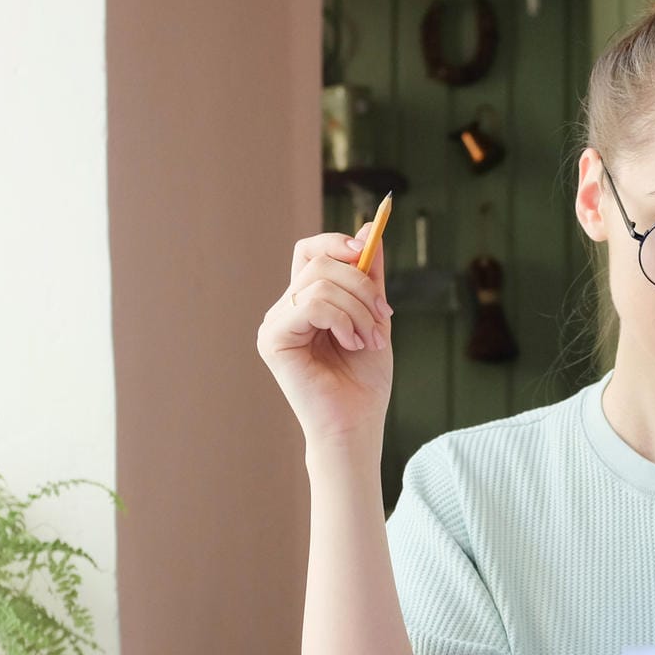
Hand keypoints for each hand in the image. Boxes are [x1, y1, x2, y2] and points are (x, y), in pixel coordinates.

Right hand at [257, 226, 394, 448]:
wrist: (358, 424)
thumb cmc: (365, 380)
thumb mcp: (375, 316)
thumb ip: (369, 277)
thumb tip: (366, 230)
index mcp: (306, 302)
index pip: (311, 251)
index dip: (337, 243)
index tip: (367, 251)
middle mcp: (285, 310)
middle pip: (319, 262)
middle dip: (361, 284)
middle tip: (383, 316)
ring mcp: (275, 324)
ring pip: (320, 283)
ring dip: (358, 308)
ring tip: (369, 338)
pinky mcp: (272, 340)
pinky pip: (311, 305)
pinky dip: (343, 320)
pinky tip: (353, 344)